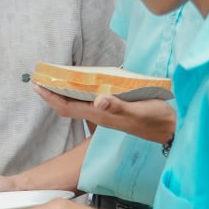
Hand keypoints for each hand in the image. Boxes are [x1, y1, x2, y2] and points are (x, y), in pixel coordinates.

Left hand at [34, 85, 175, 144]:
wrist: (170, 129)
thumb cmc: (155, 119)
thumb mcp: (138, 109)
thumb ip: (119, 106)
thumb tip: (99, 100)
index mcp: (100, 114)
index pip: (66, 107)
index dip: (50, 97)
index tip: (37, 85)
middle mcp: (99, 114)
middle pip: (68, 105)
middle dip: (52, 93)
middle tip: (40, 79)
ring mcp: (106, 112)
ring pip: (77, 103)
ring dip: (64, 92)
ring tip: (55, 79)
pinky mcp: (114, 109)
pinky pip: (90, 100)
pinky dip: (80, 91)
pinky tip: (82, 83)